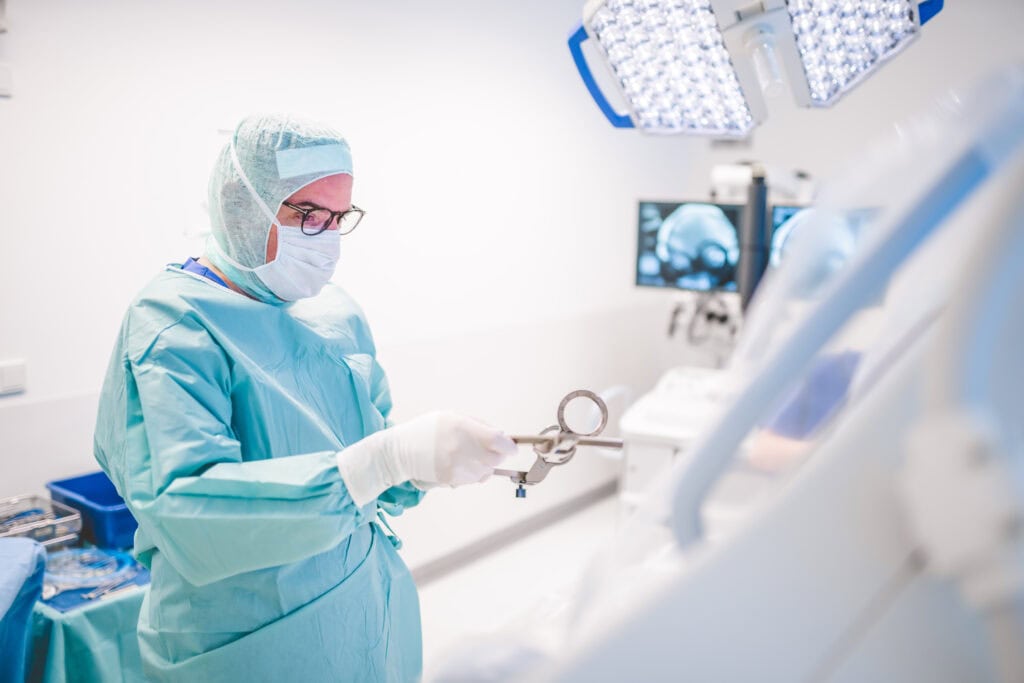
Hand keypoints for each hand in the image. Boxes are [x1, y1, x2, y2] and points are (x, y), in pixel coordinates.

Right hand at [337, 411, 515, 505]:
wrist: (399, 451)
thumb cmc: (427, 430)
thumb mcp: (452, 416)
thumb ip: (478, 425)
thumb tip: (502, 437)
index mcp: (463, 427)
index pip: (499, 441)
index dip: (509, 445)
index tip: (511, 446)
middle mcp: (462, 448)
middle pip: (496, 458)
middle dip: (497, 455)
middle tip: (489, 449)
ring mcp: (456, 466)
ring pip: (487, 471)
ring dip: (485, 465)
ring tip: (469, 456)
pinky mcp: (451, 479)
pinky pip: (474, 479)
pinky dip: (474, 473)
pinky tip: (461, 464)